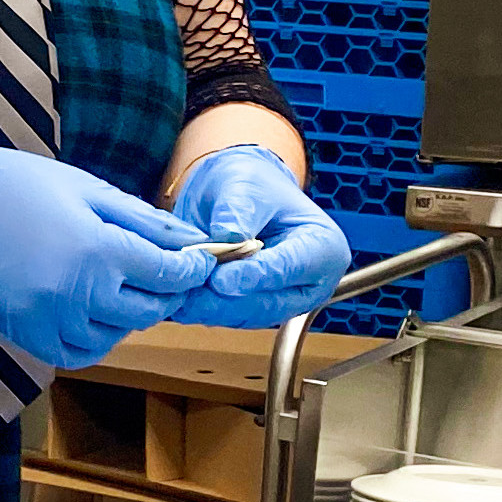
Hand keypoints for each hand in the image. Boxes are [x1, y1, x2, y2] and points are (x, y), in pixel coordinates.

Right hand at [0, 137, 217, 370]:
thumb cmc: (18, 187)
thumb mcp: (89, 191)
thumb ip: (144, 221)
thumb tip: (191, 241)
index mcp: (97, 249)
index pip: (169, 273)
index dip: (193, 268)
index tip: (199, 261)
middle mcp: (76, 293)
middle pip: (149, 310)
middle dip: (167, 293)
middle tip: (167, 275)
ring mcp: (50, 319)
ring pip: (117, 334)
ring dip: (129, 315)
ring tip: (120, 285)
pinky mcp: (28, 335)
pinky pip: (80, 352)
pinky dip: (96, 338)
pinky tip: (93, 312)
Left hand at [165, 145, 353, 330]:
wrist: (239, 194)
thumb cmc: (252, 184)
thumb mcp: (245, 185)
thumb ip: (238, 211)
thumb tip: (227, 239)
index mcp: (323, 247)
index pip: (290, 269)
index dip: (254, 277)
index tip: (220, 280)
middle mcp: (309, 282)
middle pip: (268, 302)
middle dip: (225, 300)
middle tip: (187, 294)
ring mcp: (284, 300)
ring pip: (245, 315)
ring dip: (209, 309)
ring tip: (178, 296)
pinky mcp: (257, 309)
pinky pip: (230, 316)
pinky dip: (204, 309)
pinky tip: (180, 300)